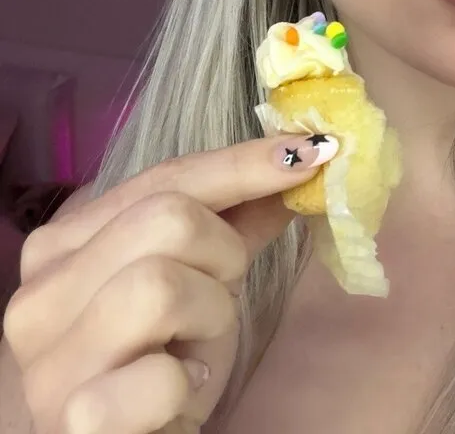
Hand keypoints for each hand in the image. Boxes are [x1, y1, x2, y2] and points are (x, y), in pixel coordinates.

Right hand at [2, 131, 337, 432]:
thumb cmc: (157, 361)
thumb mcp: (198, 279)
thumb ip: (236, 221)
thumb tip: (298, 161)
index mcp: (64, 244)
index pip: (164, 177)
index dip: (241, 163)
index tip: (309, 151)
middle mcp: (40, 293)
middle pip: (166, 218)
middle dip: (221, 251)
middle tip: (221, 288)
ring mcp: (48, 359)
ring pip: (159, 285)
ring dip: (209, 313)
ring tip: (196, 340)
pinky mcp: (73, 418)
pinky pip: (161, 376)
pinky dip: (188, 381)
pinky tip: (180, 387)